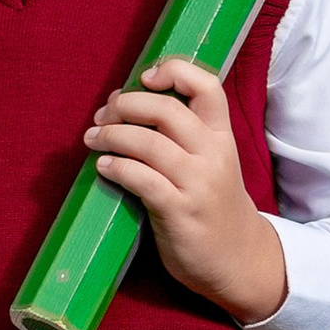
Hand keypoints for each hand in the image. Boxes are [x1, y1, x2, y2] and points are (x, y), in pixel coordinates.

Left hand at [83, 57, 287, 324]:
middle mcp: (213, 155)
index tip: (144, 78)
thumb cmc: (213, 205)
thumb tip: (127, 105)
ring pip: (148, 143)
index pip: (207, 86)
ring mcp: (198, 184)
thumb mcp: (212, 162)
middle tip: (104, 115)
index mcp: (222, 136)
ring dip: (112, 135)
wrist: (237, 258)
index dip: (174, 71)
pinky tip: (103, 167)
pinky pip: (142, 179)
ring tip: (93, 138)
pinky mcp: (180, 211)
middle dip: (126, 105)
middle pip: (166, 110)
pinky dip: (117, 167)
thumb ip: (184, 136)